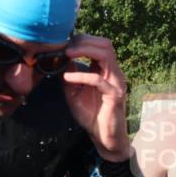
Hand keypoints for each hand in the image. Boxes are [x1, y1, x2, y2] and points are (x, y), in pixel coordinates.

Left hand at [62, 35, 130, 160]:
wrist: (103, 137)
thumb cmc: (90, 115)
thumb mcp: (73, 91)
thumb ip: (69, 74)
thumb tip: (59, 58)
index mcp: (106, 70)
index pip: (98, 44)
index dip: (81, 40)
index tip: (63, 44)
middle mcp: (114, 73)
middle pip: (105, 44)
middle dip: (83, 41)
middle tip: (65, 47)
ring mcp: (116, 82)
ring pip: (106, 54)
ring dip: (84, 51)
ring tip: (67, 54)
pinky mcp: (114, 95)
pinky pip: (98, 79)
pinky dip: (81, 75)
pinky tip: (67, 78)